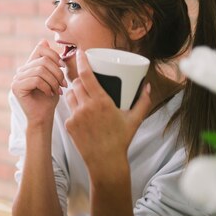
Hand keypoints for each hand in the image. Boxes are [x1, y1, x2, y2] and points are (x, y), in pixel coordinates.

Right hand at [11, 39, 66, 126]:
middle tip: (63, 84)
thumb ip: (49, 61)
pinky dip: (46, 87)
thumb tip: (43, 41)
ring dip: (53, 81)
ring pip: (40, 70)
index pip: (41, 49)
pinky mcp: (16, 87)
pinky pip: (35, 80)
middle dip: (57, 72)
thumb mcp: (53, 77)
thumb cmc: (50, 98)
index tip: (63, 67)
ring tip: (57, 90)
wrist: (43, 117)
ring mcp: (16, 78)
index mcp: (29, 65)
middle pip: (43, 60)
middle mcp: (21, 70)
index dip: (54, 56)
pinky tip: (49, 93)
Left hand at [64, 49, 151, 176]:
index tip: (80, 52)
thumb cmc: (121, 140)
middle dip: (80, 78)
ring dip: (75, 91)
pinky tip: (80, 111)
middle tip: (86, 79)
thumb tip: (147, 86)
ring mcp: (75, 116)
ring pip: (70, 94)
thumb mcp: (135, 120)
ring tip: (83, 93)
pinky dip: (73, 107)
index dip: (81, 61)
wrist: (105, 162)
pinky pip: (68, 109)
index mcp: (101, 102)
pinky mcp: (69, 125)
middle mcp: (86, 107)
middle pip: (76, 83)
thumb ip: (143, 102)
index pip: (86, 75)